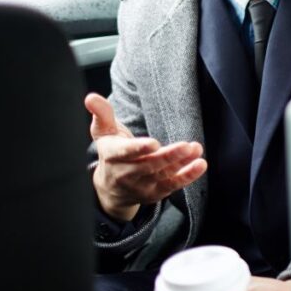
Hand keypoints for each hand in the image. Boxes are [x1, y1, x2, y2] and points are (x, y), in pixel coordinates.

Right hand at [85, 92, 206, 220]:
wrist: (111, 187)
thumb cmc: (111, 151)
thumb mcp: (103, 132)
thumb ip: (101, 114)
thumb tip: (90, 97)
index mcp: (112, 156)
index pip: (125, 153)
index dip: (139, 149)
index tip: (154, 143)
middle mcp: (126, 174)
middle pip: (149, 165)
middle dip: (169, 156)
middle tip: (187, 146)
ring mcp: (141, 186)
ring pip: (163, 175)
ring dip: (182, 164)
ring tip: (197, 150)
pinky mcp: (155, 193)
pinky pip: (173, 185)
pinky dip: (188, 176)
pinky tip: (200, 165)